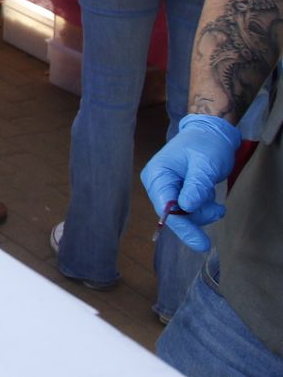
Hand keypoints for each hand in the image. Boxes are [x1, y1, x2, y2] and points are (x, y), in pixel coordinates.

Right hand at [140, 114, 241, 251]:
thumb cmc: (207, 145)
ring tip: (217, 202)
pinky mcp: (175, 191)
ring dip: (202, 212)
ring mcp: (165, 188)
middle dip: (197, 216)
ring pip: (183, 214)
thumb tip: (187, 207)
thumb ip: (196, 186)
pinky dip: (202, 207)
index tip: (201, 243)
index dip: (183, 227)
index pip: (166, 208)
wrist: (211, 133)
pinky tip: (211, 197)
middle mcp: (157, 183)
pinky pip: (187, 209)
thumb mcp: (205, 165)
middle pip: (174, 214)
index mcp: (158, 175)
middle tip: (219, 211)